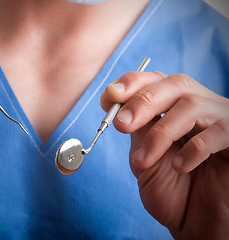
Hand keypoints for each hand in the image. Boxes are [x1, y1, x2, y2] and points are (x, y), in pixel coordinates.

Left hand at [101, 71, 228, 238]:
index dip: (134, 82)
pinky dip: (194, 148)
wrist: (197, 226)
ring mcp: (222, 122)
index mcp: (176, 110)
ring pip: (192, 105)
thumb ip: (136, 129)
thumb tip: (113, 98)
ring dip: (161, 133)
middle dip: (143, 101)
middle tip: (121, 123)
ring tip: (145, 161)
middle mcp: (201, 109)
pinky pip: (221, 130)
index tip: (110, 94)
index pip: (158, 81)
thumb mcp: (144, 158)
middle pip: (176, 84)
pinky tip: (181, 166)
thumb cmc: (172, 192)